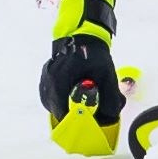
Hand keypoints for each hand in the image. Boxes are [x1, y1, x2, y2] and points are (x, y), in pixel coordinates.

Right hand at [39, 0, 122, 125]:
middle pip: (55, 108)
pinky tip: (72, 99)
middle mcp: (48, 79)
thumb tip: (112, 116)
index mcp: (59, 78)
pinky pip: (50, 95)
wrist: (85, 34)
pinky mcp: (46, 76)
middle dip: (70, 114)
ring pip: (51, 103)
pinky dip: (60, 100)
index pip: (61, 110)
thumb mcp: (106, 74)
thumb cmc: (94, 53)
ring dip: (64, 108)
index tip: (85, 123)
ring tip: (79, 107)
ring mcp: (45, 77)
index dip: (73, 119)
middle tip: (85, 116)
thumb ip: (110, 96)